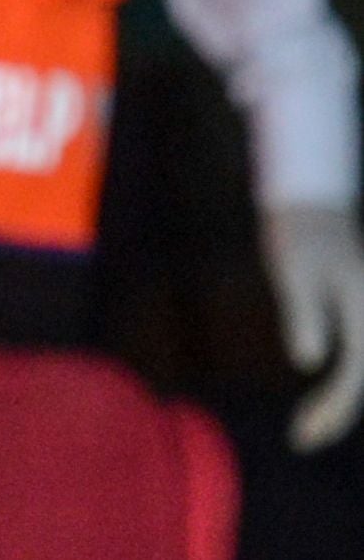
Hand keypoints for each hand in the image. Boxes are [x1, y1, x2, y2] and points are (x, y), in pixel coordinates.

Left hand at [265, 203, 363, 451]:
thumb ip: (303, 312)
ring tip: (310, 430)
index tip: (301, 436)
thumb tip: (308, 361)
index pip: (356, 376)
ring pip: (363, 375)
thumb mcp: (292, 270)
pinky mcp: (362, 324)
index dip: (333, 410)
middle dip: (339, 413)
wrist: (314, 210)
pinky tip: (324, 405)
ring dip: (342, 404)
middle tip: (303, 439)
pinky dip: (346, 388)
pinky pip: (359, 364)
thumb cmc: (298, 238)